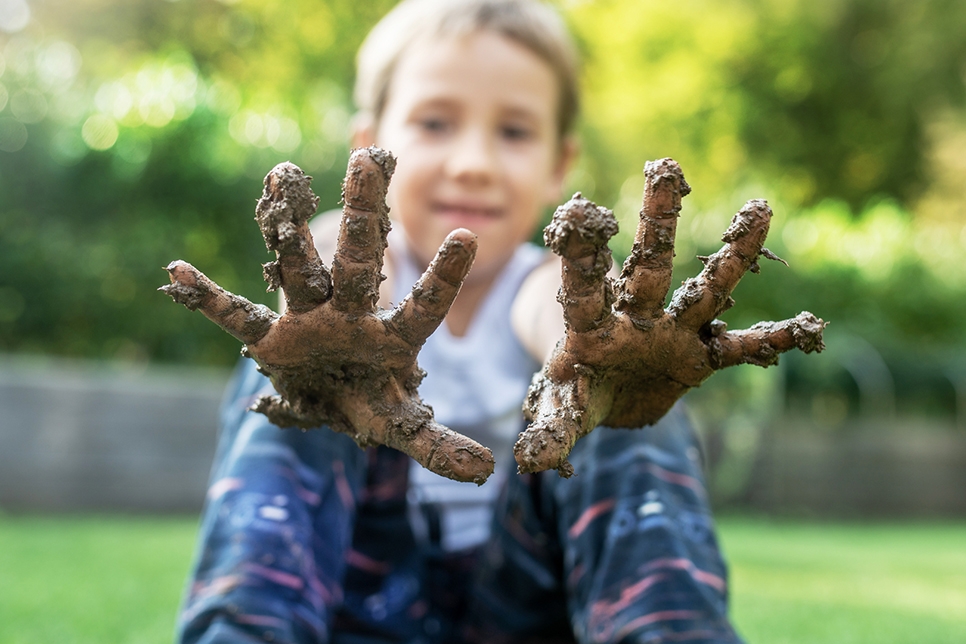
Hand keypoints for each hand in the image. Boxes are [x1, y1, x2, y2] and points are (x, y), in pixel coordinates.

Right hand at [161, 147, 494, 483]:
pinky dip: (208, 300)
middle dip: (362, 216)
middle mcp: (351, 314)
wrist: (327, 399)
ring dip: (287, 226)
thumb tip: (486, 470)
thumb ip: (437, 443)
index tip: (466, 237)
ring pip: (300, 266)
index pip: (424, 306)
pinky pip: (237, 317)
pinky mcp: (272, 337)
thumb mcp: (401, 424)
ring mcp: (310, 318)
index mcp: (392, 336)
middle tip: (366, 160)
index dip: (444, 278)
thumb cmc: (372, 401)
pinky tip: (177, 273)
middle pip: (358, 262)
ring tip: (282, 174)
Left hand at [516, 158, 825, 475]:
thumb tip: (531, 460)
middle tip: (666, 166)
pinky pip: (741, 348)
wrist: (607, 400)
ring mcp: (672, 333)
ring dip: (732, 256)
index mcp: (592, 327)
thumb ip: (551, 429)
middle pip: (649, 265)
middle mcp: (636, 318)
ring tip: (759, 208)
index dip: (582, 253)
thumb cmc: (575, 393)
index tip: (576, 212)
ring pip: (705, 289)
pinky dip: (772, 342)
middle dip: (658, 220)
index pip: (584, 285)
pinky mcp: (699, 357)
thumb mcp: (562, 410)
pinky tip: (809, 329)